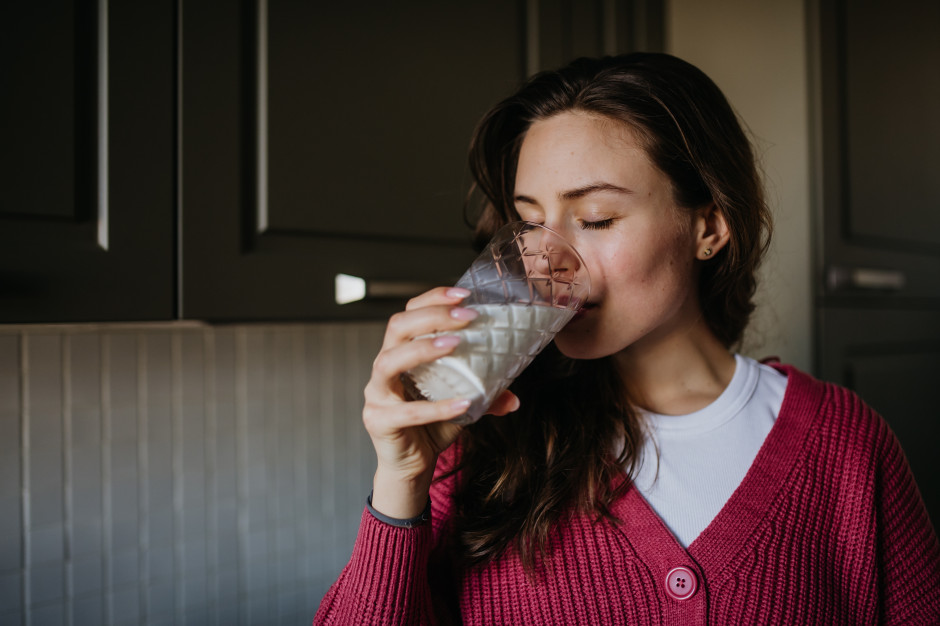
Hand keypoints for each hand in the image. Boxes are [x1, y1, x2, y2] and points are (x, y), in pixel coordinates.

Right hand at [363, 287, 519, 518]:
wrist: (413, 465)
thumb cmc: (432, 426)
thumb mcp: (464, 404)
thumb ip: (487, 396)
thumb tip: (515, 397)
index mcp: (401, 352)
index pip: (410, 312)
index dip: (434, 299)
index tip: (465, 294)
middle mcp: (384, 366)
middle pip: (397, 327)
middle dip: (432, 316)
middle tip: (468, 317)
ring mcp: (376, 393)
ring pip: (389, 361)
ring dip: (424, 349)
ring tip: (455, 344)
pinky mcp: (378, 421)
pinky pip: (407, 412)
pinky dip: (437, 407)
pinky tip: (463, 403)